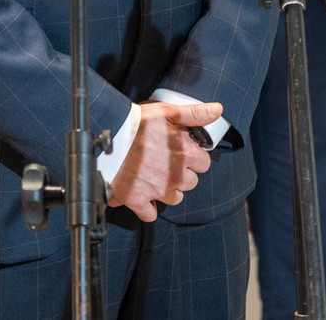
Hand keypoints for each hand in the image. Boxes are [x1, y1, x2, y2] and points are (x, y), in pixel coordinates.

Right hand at [109, 101, 222, 221]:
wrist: (108, 137)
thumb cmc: (138, 123)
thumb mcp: (169, 112)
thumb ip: (196, 114)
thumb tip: (217, 110)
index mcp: (185, 155)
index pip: (204, 164)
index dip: (194, 157)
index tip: (184, 152)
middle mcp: (175, 176)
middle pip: (191, 183)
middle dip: (183, 174)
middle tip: (169, 162)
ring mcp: (156, 190)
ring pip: (175, 198)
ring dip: (169, 190)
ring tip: (158, 177)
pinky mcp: (137, 200)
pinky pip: (150, 214)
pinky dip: (149, 209)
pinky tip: (146, 198)